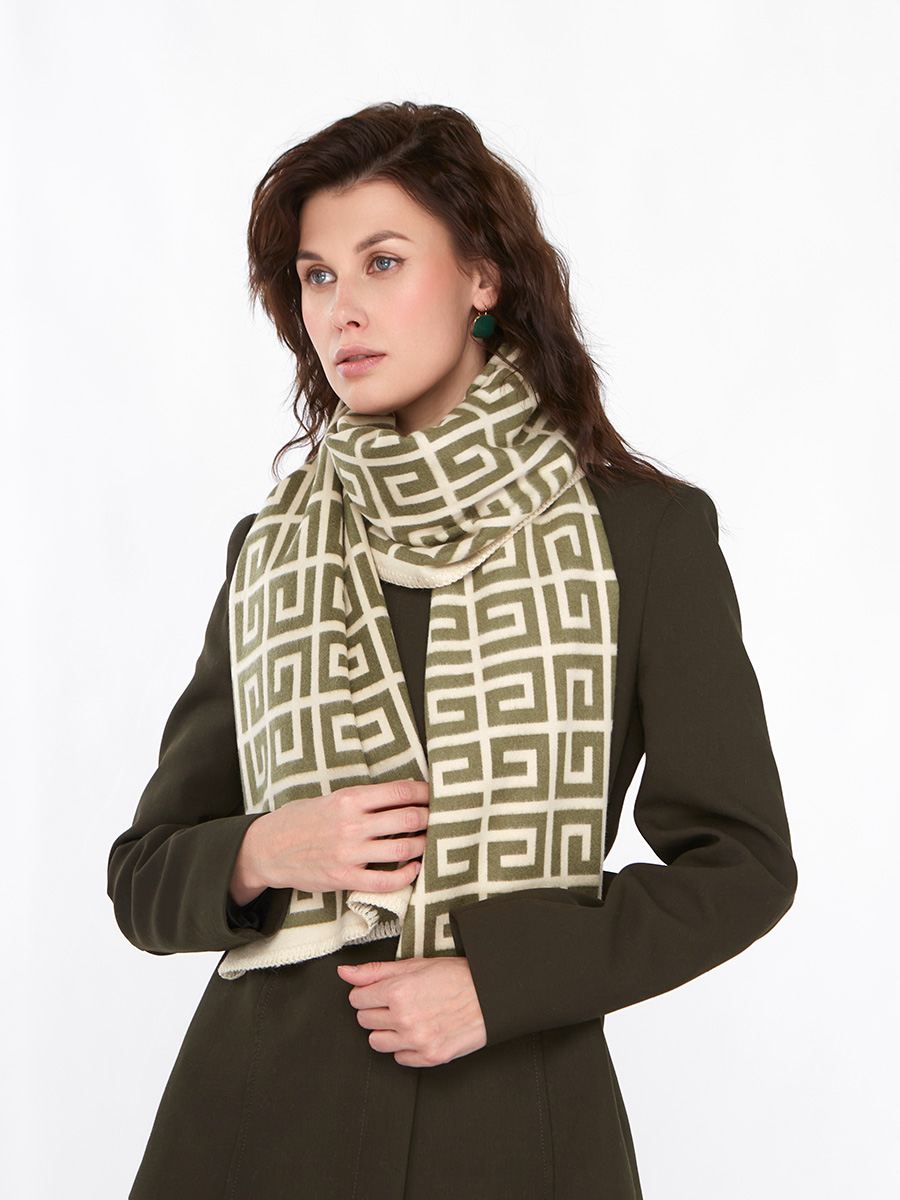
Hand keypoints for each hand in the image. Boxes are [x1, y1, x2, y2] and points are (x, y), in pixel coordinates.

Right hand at [228, 779, 428, 905]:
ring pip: (403, 848)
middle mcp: (352, 824)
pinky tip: (413, 869)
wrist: (268, 848)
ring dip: (423, 845)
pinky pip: (386, 880)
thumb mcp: (332, 798)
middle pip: (408, 818)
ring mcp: (349, 853)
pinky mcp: (344, 878)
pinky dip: (407, 876)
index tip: (436, 795)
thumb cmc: (302, 820)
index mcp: (350, 798)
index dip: (426, 793)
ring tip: (429, 843)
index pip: (401, 792)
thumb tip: (404, 793)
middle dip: (431, 819)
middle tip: (440, 820)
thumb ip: (365, 798)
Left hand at [337, 957, 487, 1067]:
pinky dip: (405, 1047)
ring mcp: (416, 1040)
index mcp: (398, 991)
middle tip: (398, 1002)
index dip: (368, 993)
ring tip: (407, 1017)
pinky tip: (419, 1031)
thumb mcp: (414, 965)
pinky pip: (399, 1058)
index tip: (380, 991)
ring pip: (376, 1042)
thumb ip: (375, 971)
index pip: (357, 999)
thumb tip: (345, 972)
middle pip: (363, 1020)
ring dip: (387, 1030)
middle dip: (376, 1010)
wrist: (491, 995)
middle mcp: (404, 1018)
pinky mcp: (429, 1057)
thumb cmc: (456, 977)